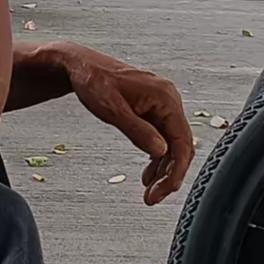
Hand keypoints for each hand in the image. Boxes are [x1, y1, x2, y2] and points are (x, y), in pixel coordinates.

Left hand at [63, 46, 193, 203]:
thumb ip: (138, 131)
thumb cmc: (93, 81)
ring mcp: (162, 104)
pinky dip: (156, 157)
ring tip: (149, 191)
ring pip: (173, 144)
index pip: (182, 142)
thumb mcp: (112, 110)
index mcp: (165, 98)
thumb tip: (161, 152)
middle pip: (181, 145)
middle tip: (152, 197)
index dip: (176, 171)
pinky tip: (147, 174)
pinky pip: (162, 137)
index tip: (162, 192)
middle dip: (170, 175)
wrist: (80, 65)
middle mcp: (169, 100)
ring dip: (164, 169)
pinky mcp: (152, 109)